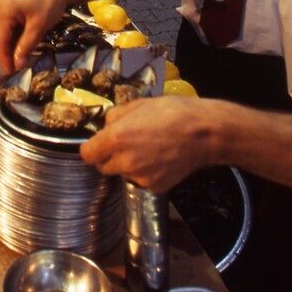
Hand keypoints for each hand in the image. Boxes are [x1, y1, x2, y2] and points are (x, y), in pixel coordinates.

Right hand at [0, 0, 69, 71]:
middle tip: (15, 67)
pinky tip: (22, 45)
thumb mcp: (39, 27)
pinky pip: (7, 26)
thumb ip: (26, 46)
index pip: (0, 39)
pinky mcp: (12, 8)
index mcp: (5, 10)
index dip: (4, 57)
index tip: (10, 72)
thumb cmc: (50, 3)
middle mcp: (0, 8)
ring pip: (1, 32)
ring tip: (19, 58)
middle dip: (4, 52)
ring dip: (9, 45)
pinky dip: (13, 37)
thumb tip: (18, 65)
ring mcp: (5, 7)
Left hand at [80, 97, 217, 190]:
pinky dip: (145, 173)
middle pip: (103, 167)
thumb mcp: (138, 104)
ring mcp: (140, 177)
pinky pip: (141, 181)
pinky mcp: (154, 187)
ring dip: (128, 164)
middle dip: (109, 157)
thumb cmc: (173, 113)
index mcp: (116, 139)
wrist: (204, 133)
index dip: (92, 148)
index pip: (87, 154)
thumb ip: (114, 117)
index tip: (98, 144)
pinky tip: (159, 159)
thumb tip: (105, 127)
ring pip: (123, 174)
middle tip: (126, 144)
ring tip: (149, 148)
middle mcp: (125, 162)